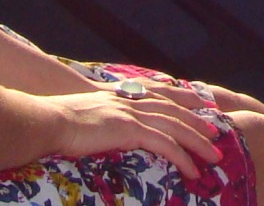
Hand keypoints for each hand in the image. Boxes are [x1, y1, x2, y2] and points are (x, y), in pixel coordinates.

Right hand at [44, 82, 228, 179]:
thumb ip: (99, 115)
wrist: (47, 120)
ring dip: (198, 142)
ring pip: (175, 127)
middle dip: (197, 121)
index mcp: (120, 95)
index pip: (159, 94)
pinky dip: (182, 157)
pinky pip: (164, 144)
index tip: (199, 102)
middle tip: (217, 132)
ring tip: (215, 155)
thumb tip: (100, 126)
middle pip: (173, 110)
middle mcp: (129, 100)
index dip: (181, 97)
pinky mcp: (129, 129)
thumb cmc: (56, 121)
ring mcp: (131, 113)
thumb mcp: (83, 112)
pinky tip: (192, 170)